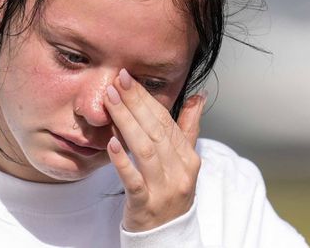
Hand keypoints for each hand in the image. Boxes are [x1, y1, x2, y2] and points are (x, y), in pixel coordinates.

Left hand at [104, 68, 204, 231]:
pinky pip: (133, 181)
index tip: (129, 78)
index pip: (167, 122)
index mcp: (188, 158)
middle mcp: (179, 172)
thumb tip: (199, 96)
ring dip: (126, 123)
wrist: (168, 237)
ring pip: (145, 151)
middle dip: (135, 103)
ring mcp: (163, 190)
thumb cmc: (171, 192)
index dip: (147, 98)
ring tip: (110, 101)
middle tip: (117, 81)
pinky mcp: (145, 206)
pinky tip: (111, 143)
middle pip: (156, 131)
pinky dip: (122, 161)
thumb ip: (189, 127)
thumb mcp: (184, 161)